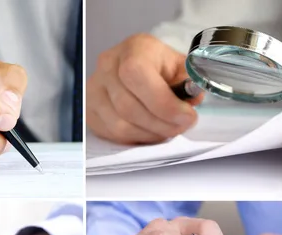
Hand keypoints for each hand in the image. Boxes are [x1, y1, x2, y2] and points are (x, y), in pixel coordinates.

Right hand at [86, 34, 203, 143]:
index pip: (137, 75)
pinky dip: (136, 138)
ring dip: (150, 134)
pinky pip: (112, 134)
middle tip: (181, 127)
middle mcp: (108, 65)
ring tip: (167, 130)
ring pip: (120, 125)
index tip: (187, 116)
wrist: (140, 70)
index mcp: (133, 49)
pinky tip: (150, 131)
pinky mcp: (90, 110)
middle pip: (129, 107)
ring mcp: (94, 89)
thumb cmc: (162, 69)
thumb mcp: (181, 68)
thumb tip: (191, 102)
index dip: (164, 103)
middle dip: (161, 124)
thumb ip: (188, 84)